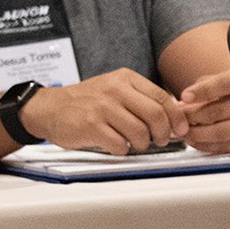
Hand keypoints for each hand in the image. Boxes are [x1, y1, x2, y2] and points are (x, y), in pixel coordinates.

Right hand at [15, 68, 189, 154]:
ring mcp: (102, 108)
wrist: (48, 108)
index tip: (181, 129)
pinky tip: (117, 146)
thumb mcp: (114, 88)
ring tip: (136, 144)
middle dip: (163, 133)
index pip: (162, 97)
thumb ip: (140, 97)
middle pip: (155, 115)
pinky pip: (118, 144)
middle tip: (160, 140)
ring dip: (142, 144)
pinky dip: (122, 150)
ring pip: (139, 131)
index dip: (176, 116)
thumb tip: (173, 113)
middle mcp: (115, 90)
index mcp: (125, 78)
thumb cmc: (86, 101)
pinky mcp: (90, 126)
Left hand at [178, 69, 229, 152]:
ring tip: (186, 130)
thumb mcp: (225, 78)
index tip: (185, 96)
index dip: (202, 91)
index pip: (223, 84)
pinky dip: (207, 146)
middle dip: (192, 116)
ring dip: (197, 133)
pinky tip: (197, 140)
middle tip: (180, 116)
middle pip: (217, 112)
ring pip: (220, 133)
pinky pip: (226, 147)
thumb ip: (206, 84)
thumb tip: (185, 100)